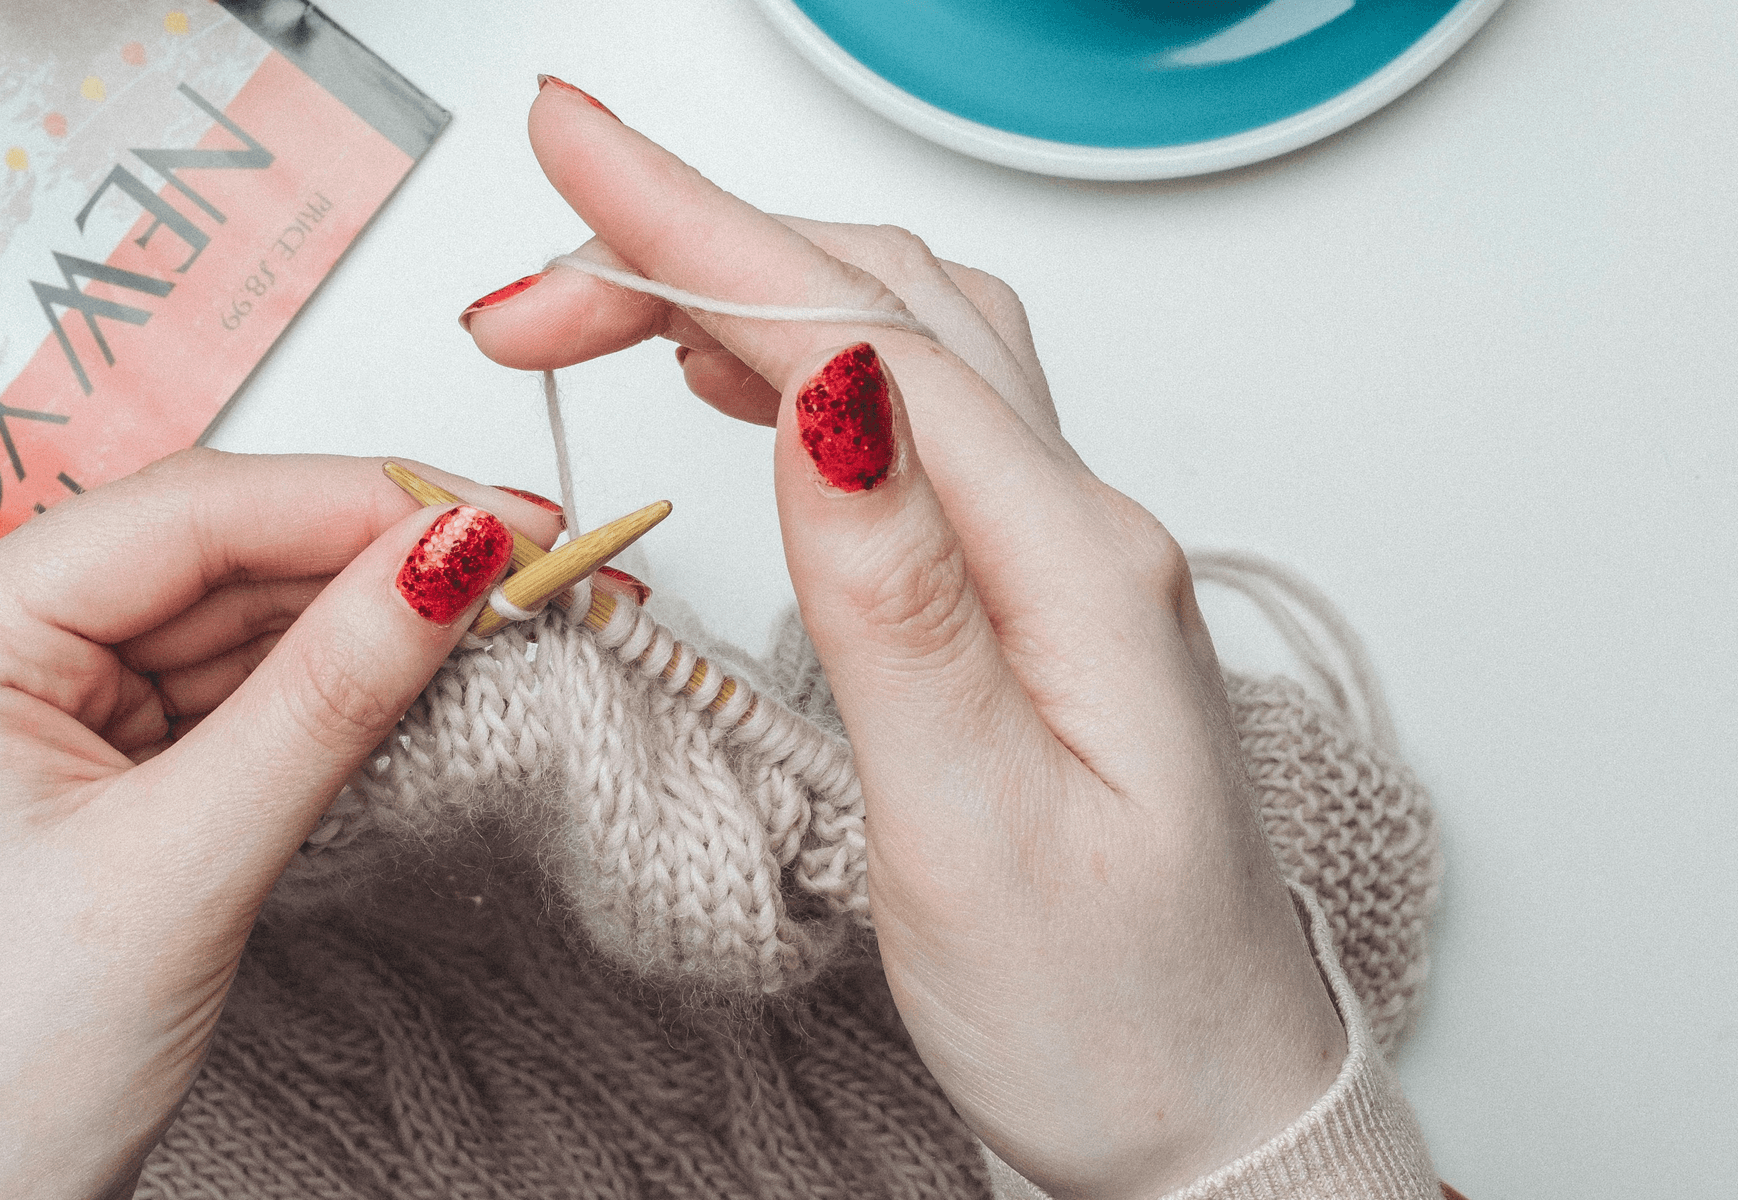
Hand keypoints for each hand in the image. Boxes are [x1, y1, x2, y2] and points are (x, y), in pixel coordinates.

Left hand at [0, 451, 556, 1198]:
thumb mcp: (181, 868)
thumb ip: (326, 699)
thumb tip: (449, 558)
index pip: (187, 513)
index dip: (361, 501)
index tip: (503, 514)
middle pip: (215, 551)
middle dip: (376, 556)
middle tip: (531, 557)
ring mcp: (30, 699)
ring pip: (231, 616)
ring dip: (360, 619)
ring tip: (497, 612)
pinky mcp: (83, 757)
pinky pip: (222, 686)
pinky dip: (320, 683)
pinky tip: (408, 670)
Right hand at [463, 82, 1347, 1199]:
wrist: (1214, 1108)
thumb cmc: (1110, 1013)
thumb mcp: (975, 830)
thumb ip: (897, 600)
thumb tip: (826, 392)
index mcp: (1072, 568)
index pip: (864, 335)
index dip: (699, 233)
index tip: (569, 149)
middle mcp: (1082, 530)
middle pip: (879, 305)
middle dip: (692, 244)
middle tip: (523, 273)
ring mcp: (1062, 554)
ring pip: (898, 342)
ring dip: (745, 286)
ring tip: (594, 298)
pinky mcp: (1031, 592)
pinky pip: (916, 417)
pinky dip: (806, 357)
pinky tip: (739, 375)